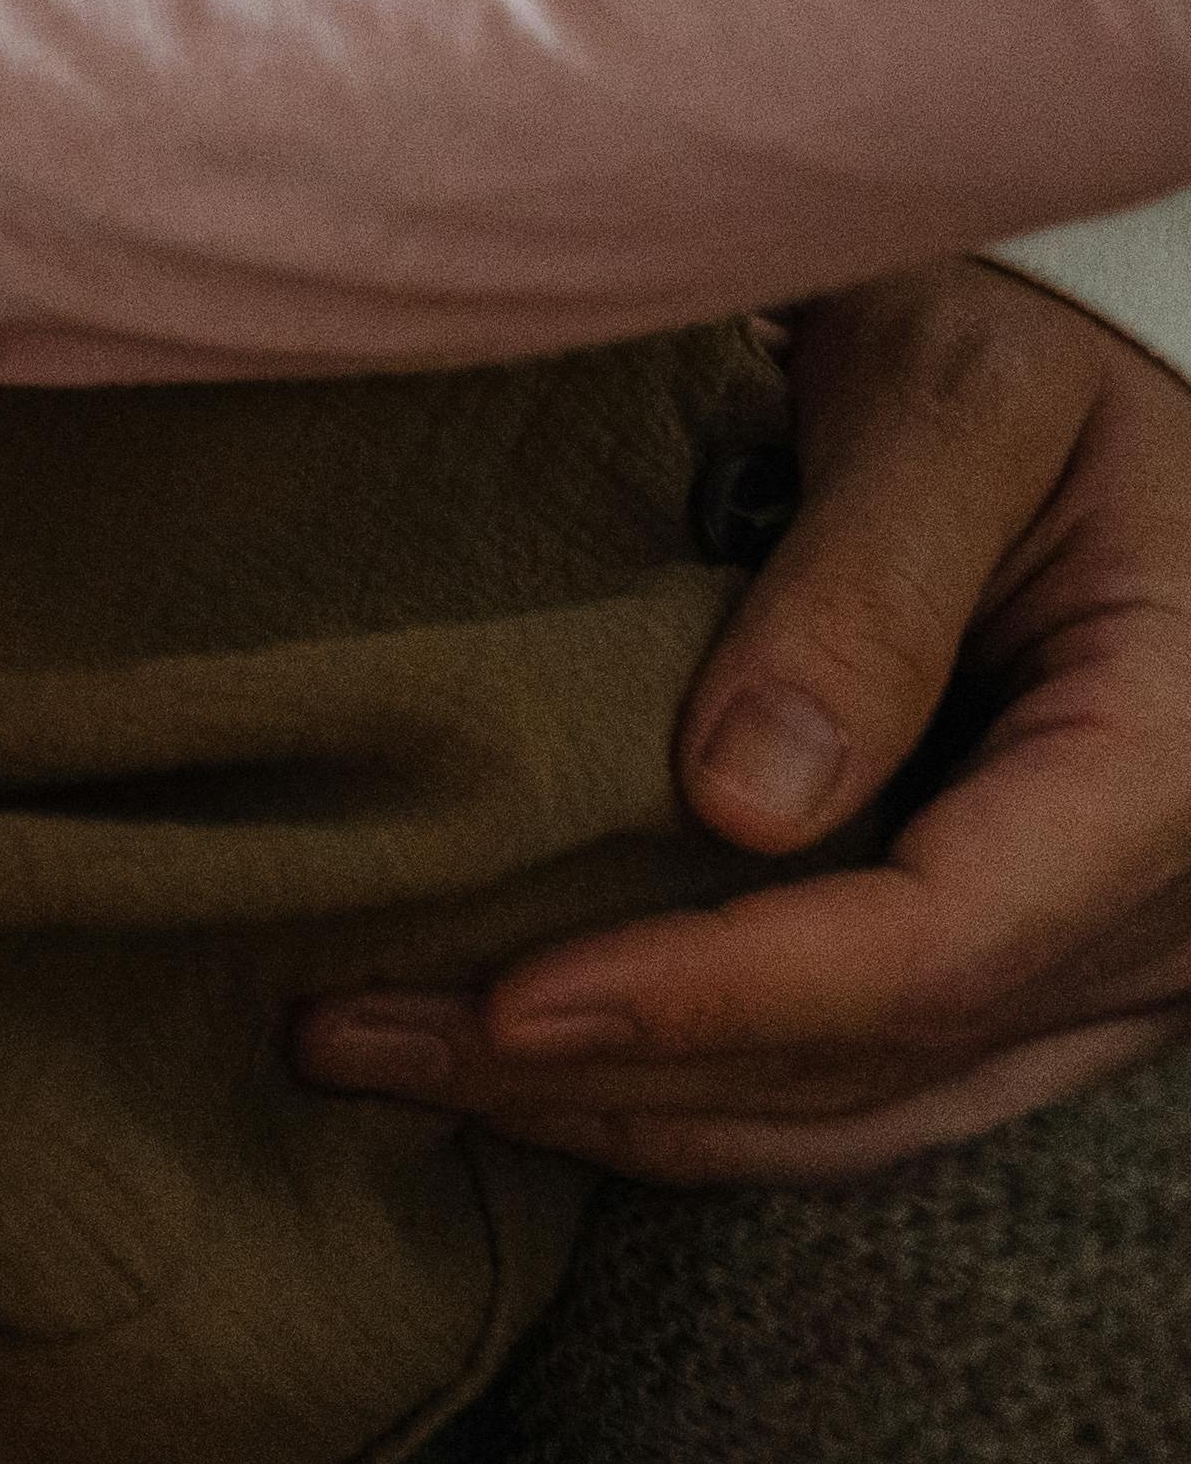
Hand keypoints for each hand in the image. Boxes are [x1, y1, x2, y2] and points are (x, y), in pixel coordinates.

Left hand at [295, 262, 1190, 1181]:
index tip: (510, 1003)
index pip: (932, 946)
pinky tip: (528, 1071)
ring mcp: (1108, 965)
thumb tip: (744, 801)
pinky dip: (695, 1097)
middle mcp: (1163, 908)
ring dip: (623, 1108)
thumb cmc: (1040, 355)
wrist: (1111, 393)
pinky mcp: (1034, 973)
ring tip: (391, 1059)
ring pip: (861, 1108)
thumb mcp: (965, 397)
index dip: (715, 993)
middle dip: (606, 1070)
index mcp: (1169, 765)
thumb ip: (869, 580)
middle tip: (354, 1034)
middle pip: (871, 1055)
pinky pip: (874, 1089)